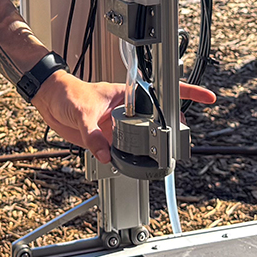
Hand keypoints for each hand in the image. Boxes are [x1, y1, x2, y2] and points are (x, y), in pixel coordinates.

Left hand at [30, 71, 216, 163]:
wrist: (49, 100)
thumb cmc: (67, 93)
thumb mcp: (83, 113)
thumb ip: (94, 136)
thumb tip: (106, 155)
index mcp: (127, 94)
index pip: (162, 90)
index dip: (188, 92)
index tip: (207, 97)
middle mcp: (126, 109)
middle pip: (157, 118)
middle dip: (172, 129)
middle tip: (180, 144)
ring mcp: (118, 124)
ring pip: (141, 137)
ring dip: (148, 147)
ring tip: (159, 158)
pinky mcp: (107, 137)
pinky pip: (121, 150)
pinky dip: (125, 160)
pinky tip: (127, 166)